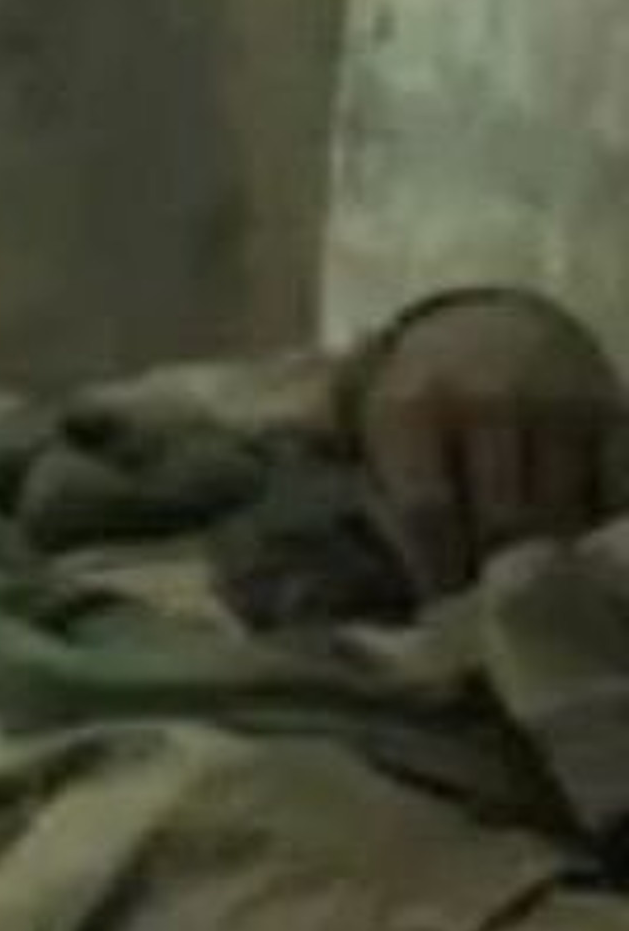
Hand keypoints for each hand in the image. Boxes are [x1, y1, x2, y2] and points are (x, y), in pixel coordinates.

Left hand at [353, 289, 628, 592]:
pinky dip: (594, 529)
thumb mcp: (367, 422)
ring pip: (560, 512)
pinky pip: (613, 489)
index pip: (428, 511)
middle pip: (501, 519)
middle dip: (491, 573)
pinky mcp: (611, 410)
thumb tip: (330, 569)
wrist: (489, 322)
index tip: (439, 607)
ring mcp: (557, 404)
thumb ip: (360, 484)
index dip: (436, 569)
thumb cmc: (416, 395)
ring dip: (543, 562)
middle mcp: (489, 402)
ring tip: (526, 592)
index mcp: (412, 408)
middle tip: (485, 608)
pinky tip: (574, 555)